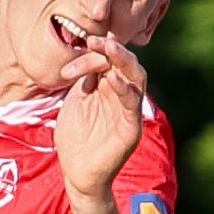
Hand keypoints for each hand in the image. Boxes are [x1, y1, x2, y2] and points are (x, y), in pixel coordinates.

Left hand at [55, 33, 145, 198]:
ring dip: (124, 62)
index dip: (100, 48)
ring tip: (109, 49)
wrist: (77, 173)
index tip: (85, 40)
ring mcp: (129, 112)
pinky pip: (132, 105)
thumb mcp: (76, 101)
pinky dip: (124, 89)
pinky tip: (111, 79)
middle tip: (96, 41)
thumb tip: (86, 52)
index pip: (111, 60)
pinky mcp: (131, 129)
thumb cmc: (76, 138)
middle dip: (113, 49)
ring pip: (137, 79)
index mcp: (110, 88)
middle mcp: (123, 97)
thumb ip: (83, 79)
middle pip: (128, 64)